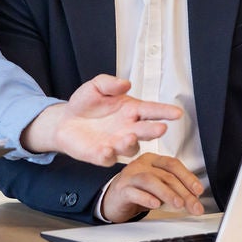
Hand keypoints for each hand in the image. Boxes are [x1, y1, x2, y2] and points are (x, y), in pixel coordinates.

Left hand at [20, 75, 183, 167]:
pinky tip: (106, 149)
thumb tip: (125, 83)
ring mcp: (116, 144)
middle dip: (153, 130)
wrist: (65, 120)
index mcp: (131, 110)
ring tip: (130, 136)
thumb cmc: (85, 103)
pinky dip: (108, 155)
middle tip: (161, 128)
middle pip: (146, 131)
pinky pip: (108, 158)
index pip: (152, 110)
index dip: (165, 112)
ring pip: (130, 147)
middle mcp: (128, 129)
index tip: (177, 113)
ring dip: (131, 143)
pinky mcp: (102, 155)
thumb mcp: (96, 86)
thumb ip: (110, 83)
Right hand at [100, 153, 206, 223]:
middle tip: (194, 206)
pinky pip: (134, 192)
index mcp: (152, 160)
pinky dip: (147, 198)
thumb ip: (174, 190)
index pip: (173, 164)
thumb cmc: (137, 191)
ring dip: (167, 193)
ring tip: (178, 204)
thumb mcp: (158, 187)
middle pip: (165, 175)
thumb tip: (194, 199)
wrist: (112, 200)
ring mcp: (130, 176)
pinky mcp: (121, 190)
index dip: (188, 177)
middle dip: (184, 192)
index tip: (198, 190)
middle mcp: (141, 165)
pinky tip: (156, 205)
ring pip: (150, 180)